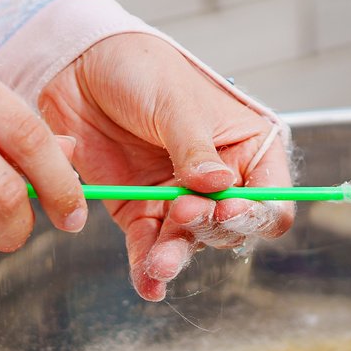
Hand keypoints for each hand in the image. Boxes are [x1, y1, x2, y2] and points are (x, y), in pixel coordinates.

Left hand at [40, 32, 291, 300]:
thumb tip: (217, 185)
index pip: (271, 196)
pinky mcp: (142, 210)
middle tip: (182, 212)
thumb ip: (195, 149)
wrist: (80, 66)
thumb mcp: (175, 102)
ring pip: (190, 242)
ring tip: (159, 264)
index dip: (255, 210)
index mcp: (246, 148)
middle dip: (208, 227)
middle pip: (230, 226)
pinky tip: (148, 284)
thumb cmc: (142, 68)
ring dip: (176, 255)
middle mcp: (220, 181)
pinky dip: (147, 267)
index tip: (228, 206)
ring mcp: (180, 199)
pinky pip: (149, 246)